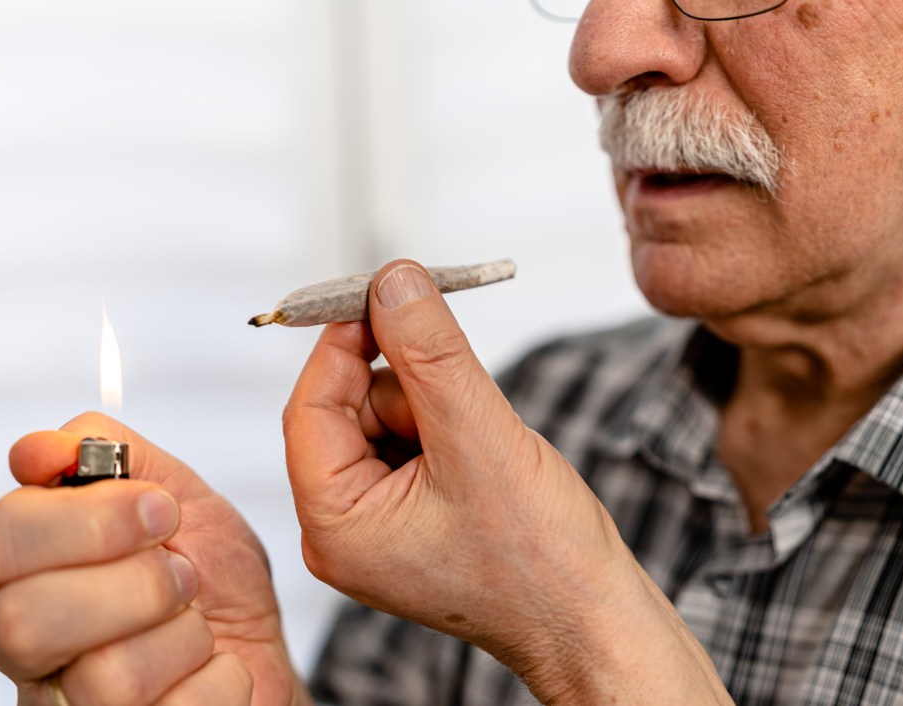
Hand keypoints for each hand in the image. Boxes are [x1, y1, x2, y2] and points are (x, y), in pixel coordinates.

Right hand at [0, 413, 309, 705]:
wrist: (261, 648)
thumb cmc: (209, 578)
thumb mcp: (175, 493)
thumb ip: (110, 453)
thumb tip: (40, 447)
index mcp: (26, 571)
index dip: (87, 520)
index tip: (161, 510)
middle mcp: (26, 647)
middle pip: (23, 623)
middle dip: (135, 587)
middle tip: (183, 575)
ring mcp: (67, 705)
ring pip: (104, 678)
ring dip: (184, 637)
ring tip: (197, 625)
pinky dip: (221, 681)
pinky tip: (212, 669)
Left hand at [283, 261, 730, 703]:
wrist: (592, 619)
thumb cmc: (540, 560)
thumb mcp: (478, 436)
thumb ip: (431, 351)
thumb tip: (393, 278)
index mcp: (333, 526)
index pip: (310, 405)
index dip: (345, 340)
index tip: (387, 290)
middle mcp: (341, 529)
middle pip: (346, 407)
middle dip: (406, 384)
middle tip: (460, 390)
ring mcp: (376, 526)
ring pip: (383, 418)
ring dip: (433, 407)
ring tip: (484, 447)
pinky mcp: (409, 517)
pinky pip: (409, 442)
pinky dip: (446, 428)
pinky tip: (484, 458)